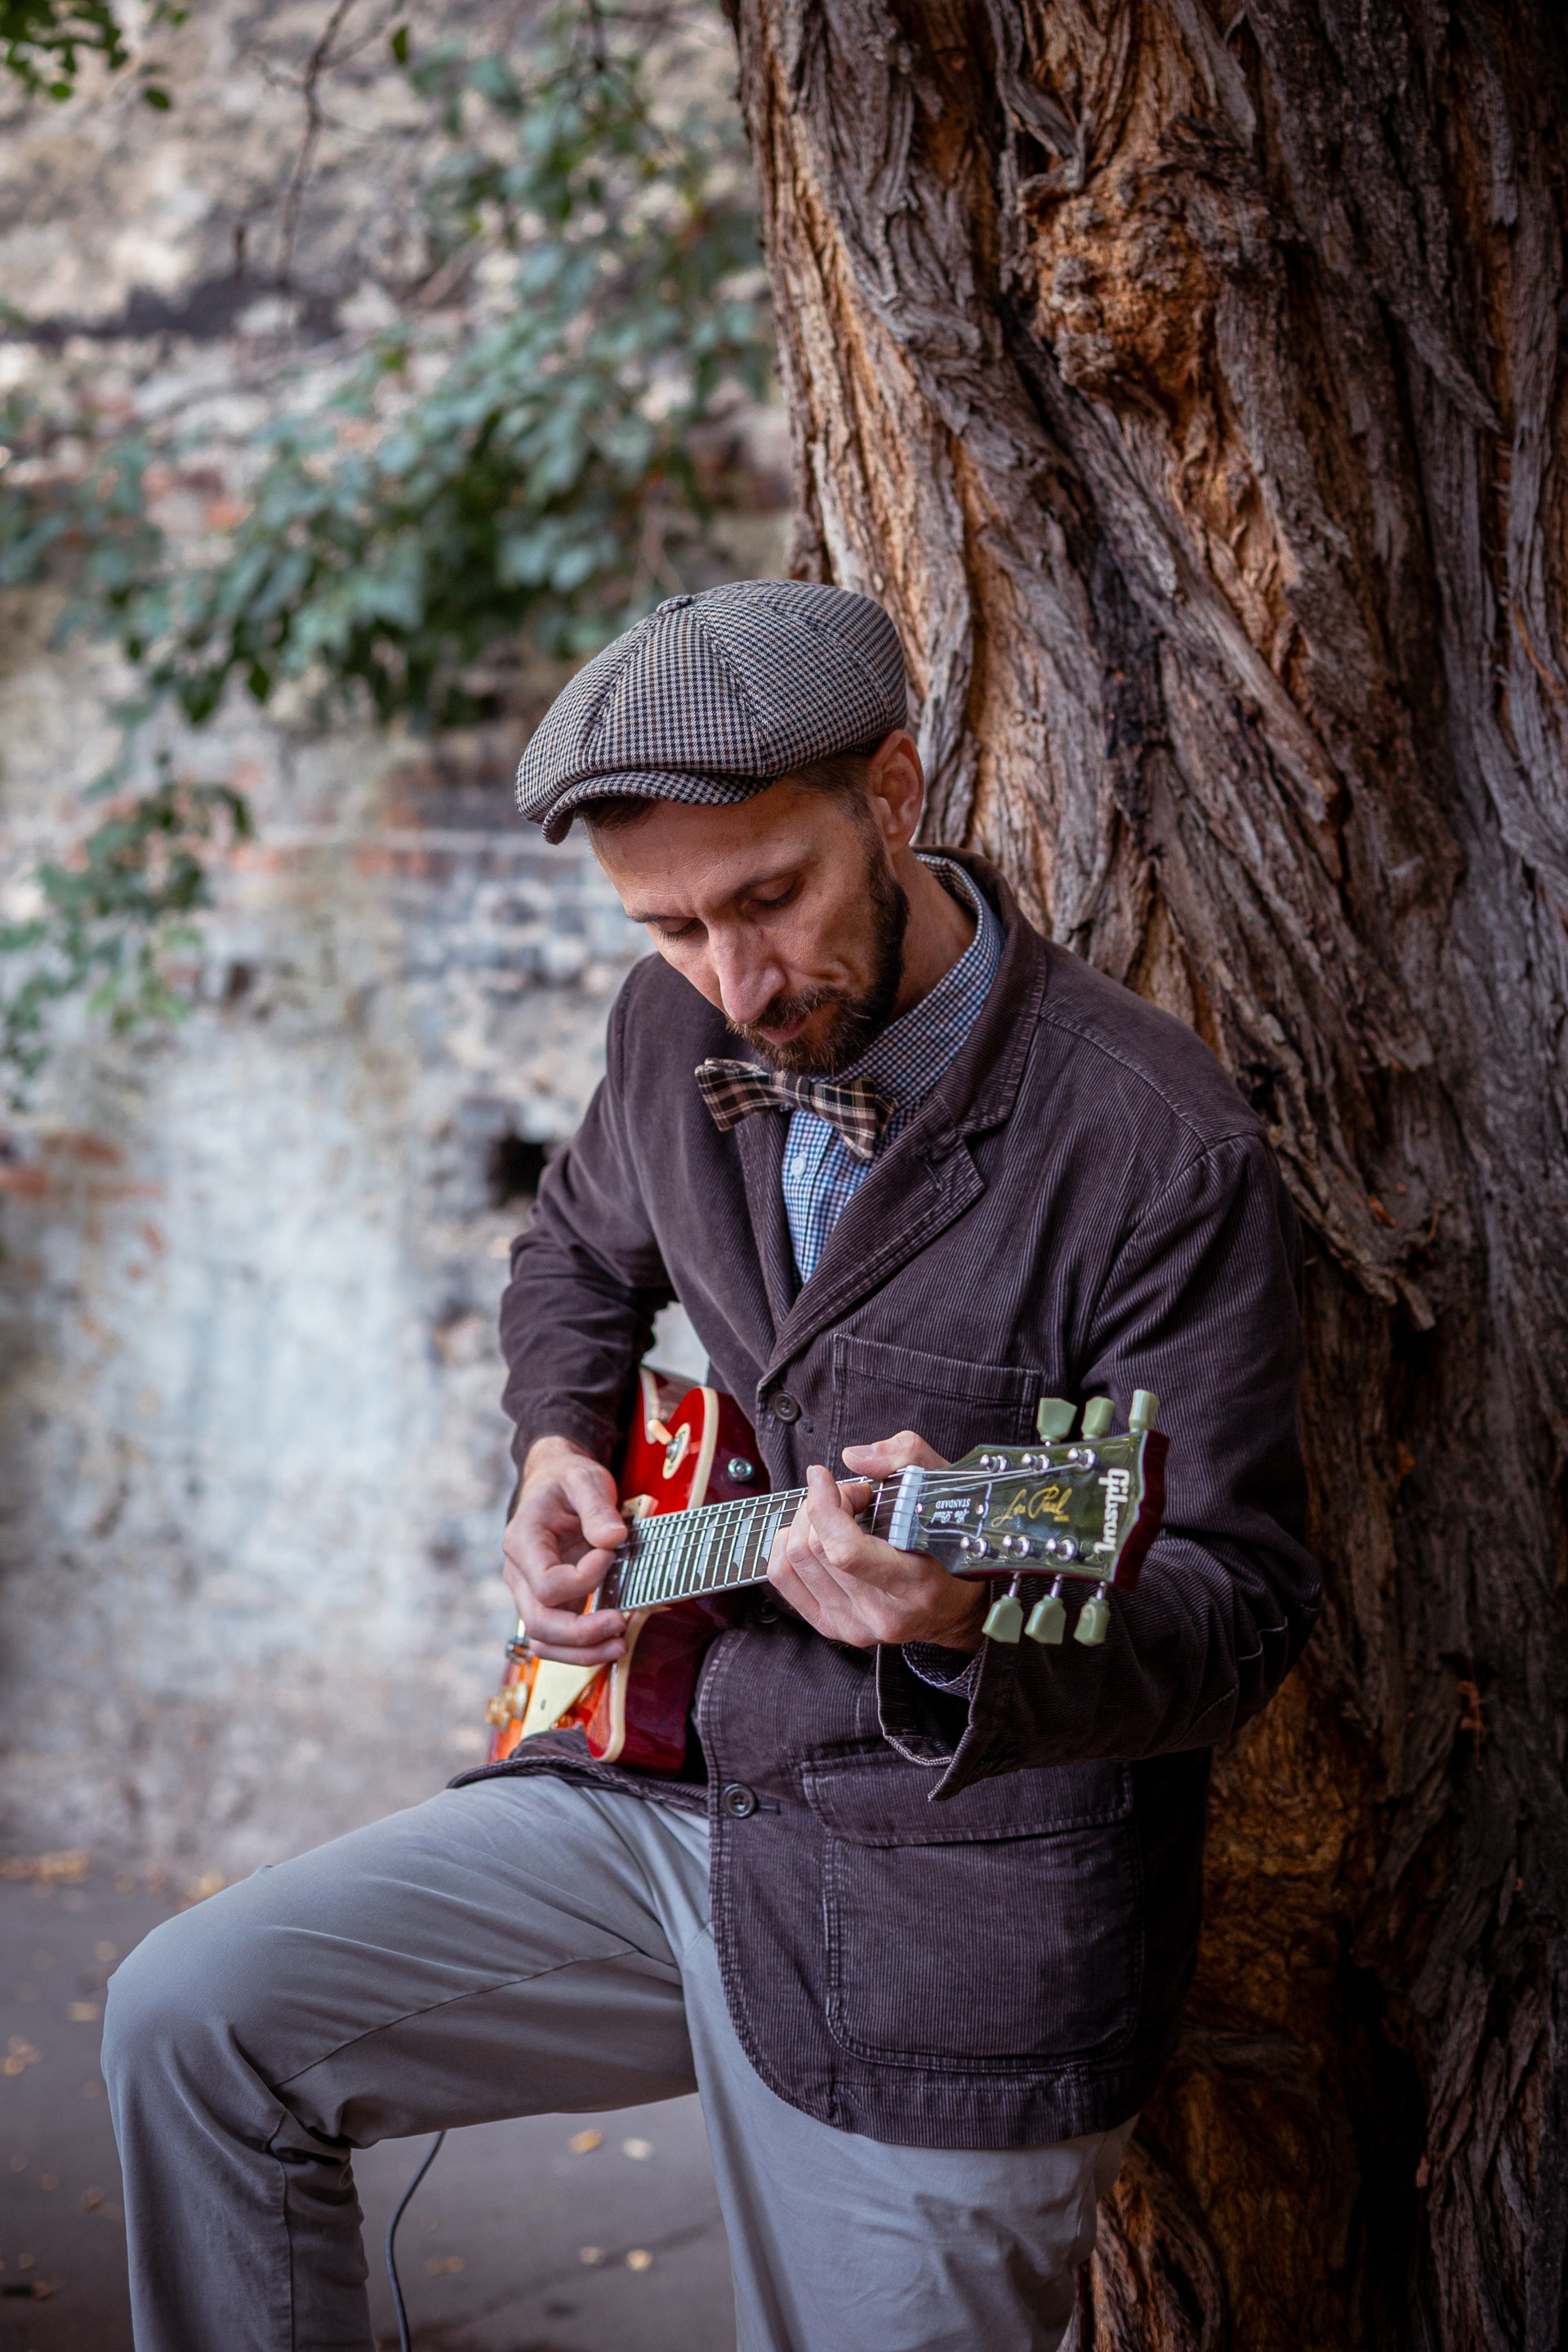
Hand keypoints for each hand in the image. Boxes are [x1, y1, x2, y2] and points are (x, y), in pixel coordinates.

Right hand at [501, 1437, 629, 1665]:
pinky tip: (611, 1640)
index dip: (584, 1579)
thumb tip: (612, 1541)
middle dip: (582, 1634)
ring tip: (619, 1645)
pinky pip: (557, 1638)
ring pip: (544, 1640)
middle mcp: (519, 1573)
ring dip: (581, 1652)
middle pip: (540, 1624)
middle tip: (620, 1623)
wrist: (554, 1480)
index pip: (548, 1584)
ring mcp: (531, 1592)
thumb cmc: (567, 1479)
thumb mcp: (584, 1478)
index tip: (611, 1555)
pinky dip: (582, 1647)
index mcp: (523, 1541)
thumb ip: (596, 1506)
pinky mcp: (549, 1602)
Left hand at [767, 1430, 988, 1651]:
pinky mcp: (832, 1627)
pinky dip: (787, 1544)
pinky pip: (784, 1578)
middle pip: (817, 1549)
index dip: (826, 1506)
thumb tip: (854, 1457)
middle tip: (851, 1495)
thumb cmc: (952, 1545)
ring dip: (805, 1521)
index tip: (824, 1476)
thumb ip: (906, 1459)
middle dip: (822, 1505)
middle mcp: (881, 1613)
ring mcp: (854, 1625)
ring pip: (795, 1560)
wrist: (955, 1607)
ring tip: (836, 1513)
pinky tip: (811, 1532)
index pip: (847, 1552)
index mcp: (915, 1585)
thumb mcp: (944, 1490)